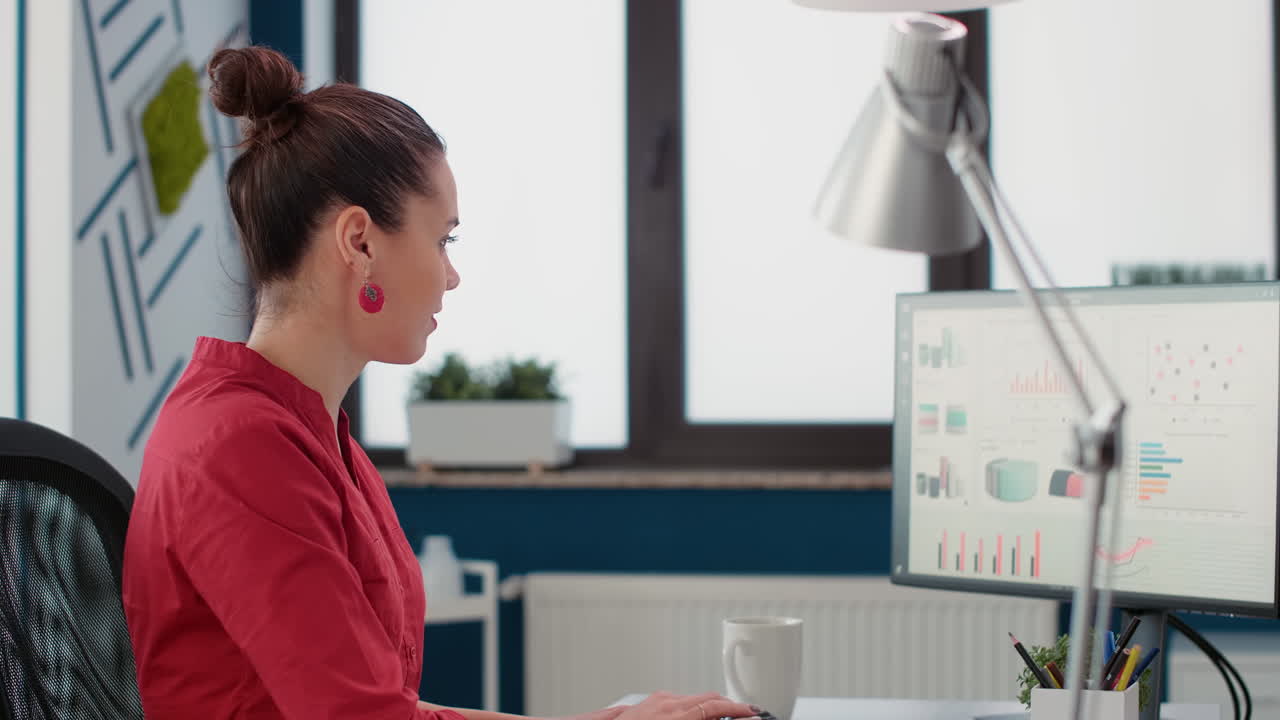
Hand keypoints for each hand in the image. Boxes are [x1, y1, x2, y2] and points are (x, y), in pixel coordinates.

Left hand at [606, 691, 759, 719]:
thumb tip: (715, 716)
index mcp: (674, 716)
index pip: (714, 706)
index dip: (738, 708)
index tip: (752, 712)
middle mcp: (665, 703)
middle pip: (706, 697)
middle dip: (728, 706)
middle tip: (743, 715)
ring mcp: (655, 700)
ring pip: (692, 698)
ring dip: (709, 707)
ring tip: (719, 718)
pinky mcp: (648, 701)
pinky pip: (677, 700)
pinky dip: (691, 707)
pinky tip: (693, 716)